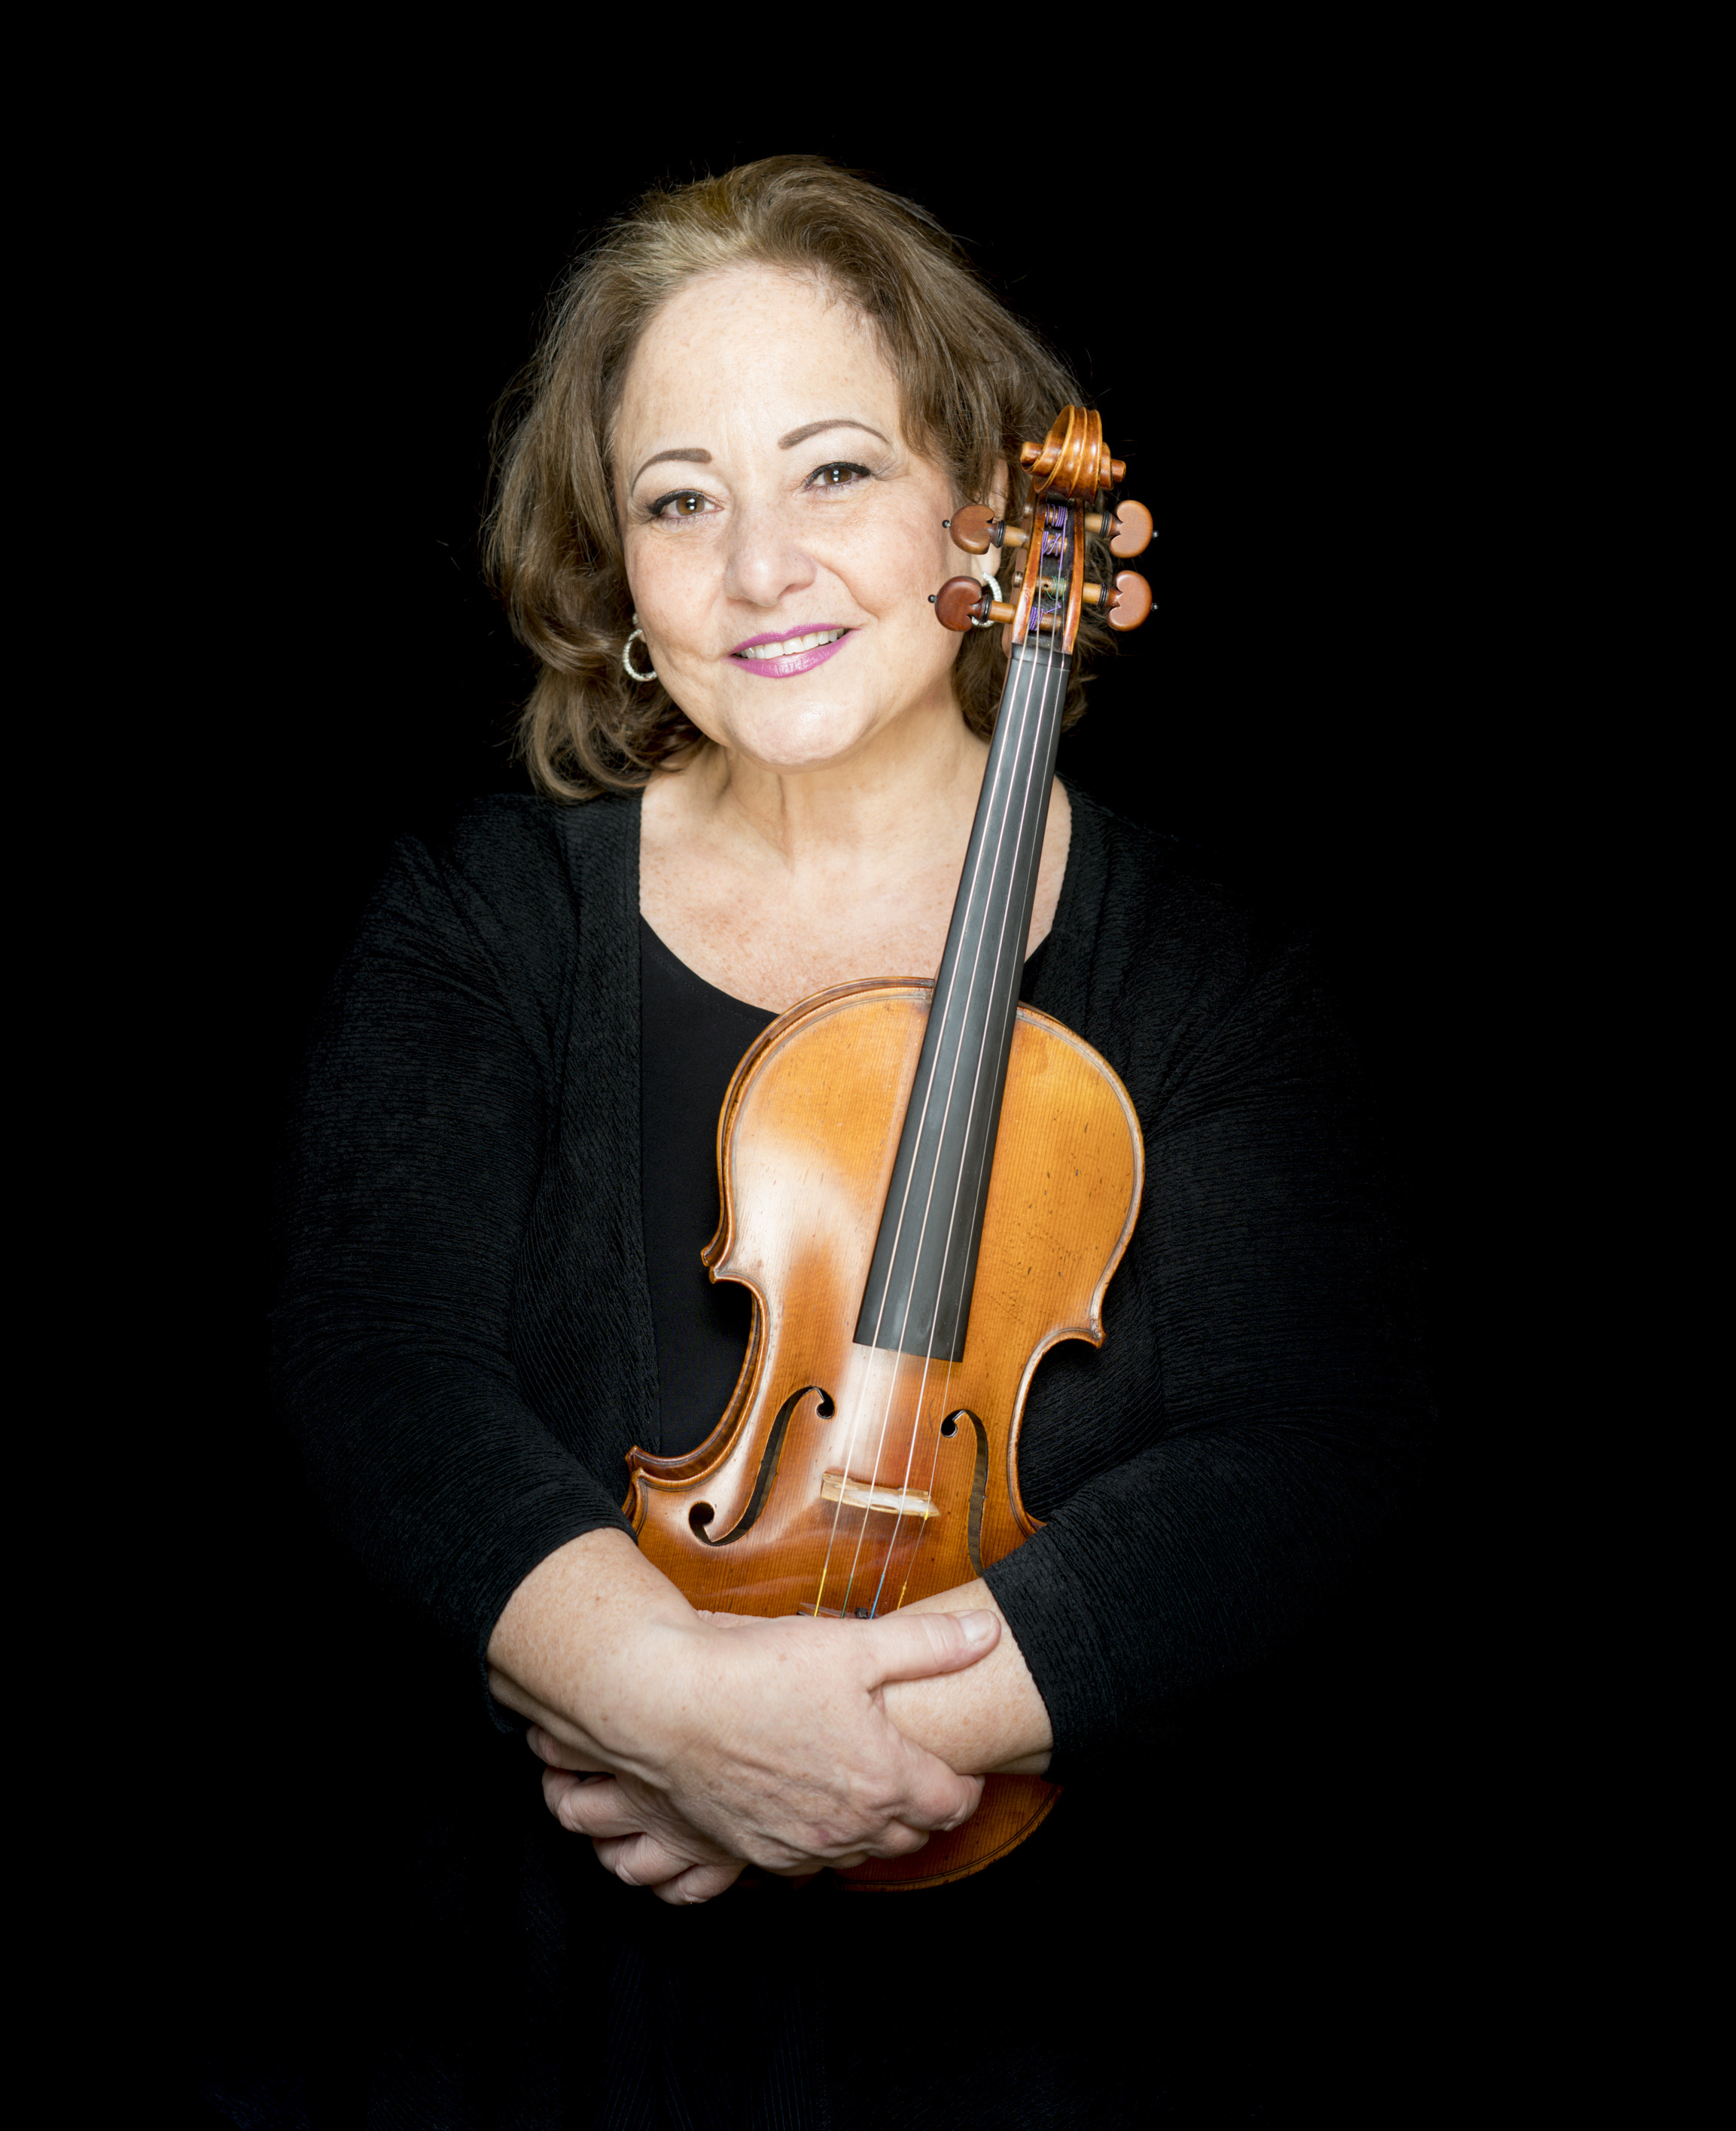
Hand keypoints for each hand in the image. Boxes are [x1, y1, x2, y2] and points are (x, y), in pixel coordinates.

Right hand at [487, 1532, 999, 1900]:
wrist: (665, 1708)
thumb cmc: (757, 1671)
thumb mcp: (854, 1644)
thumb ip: (928, 1645)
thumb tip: (988, 1636)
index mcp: (883, 1779)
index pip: (952, 1804)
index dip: (966, 1783)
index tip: (961, 1763)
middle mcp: (847, 1827)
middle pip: (912, 1837)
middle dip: (926, 1809)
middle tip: (923, 1774)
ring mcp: (799, 1847)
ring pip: (862, 1854)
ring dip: (875, 1827)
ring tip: (871, 1787)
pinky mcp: (756, 1853)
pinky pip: (810, 1862)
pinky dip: (824, 1838)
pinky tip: (815, 1804)